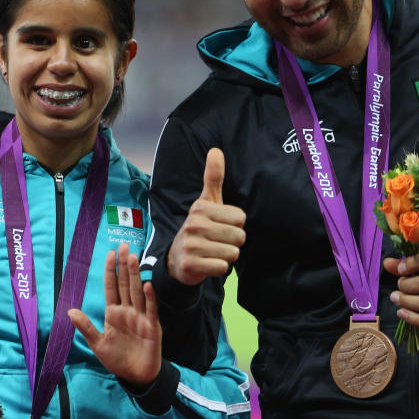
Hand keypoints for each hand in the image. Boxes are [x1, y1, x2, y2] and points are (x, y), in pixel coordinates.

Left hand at [69, 243, 161, 387]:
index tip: (111, 254)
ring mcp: (141, 317)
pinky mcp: (152, 326)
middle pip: (125, 284)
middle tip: (124, 246)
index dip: (111, 271)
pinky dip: (149, 297)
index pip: (111, 287)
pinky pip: (150, 309)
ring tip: (133, 258)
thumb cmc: (117, 359)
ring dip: (135, 275)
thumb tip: (69, 311)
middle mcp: (128, 311)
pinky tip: (147, 285)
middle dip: (124, 266)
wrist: (136, 376)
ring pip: (137, 292)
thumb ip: (86, 327)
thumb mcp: (97, 344)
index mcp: (114, 312)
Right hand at [167, 148, 246, 285]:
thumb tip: (216, 150)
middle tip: (217, 241)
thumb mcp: (207, 202)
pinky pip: (222, 267)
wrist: (178, 259)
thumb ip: (213, 177)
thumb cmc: (200, 227)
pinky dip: (219, 268)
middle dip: (233, 242)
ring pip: (232, 253)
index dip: (235, 225)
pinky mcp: (190, 265)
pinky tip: (208, 263)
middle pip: (239, 236)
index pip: (241, 218)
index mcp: (201, 208)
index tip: (220, 226)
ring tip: (213, 252)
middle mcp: (194, 224)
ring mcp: (190, 245)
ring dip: (227, 256)